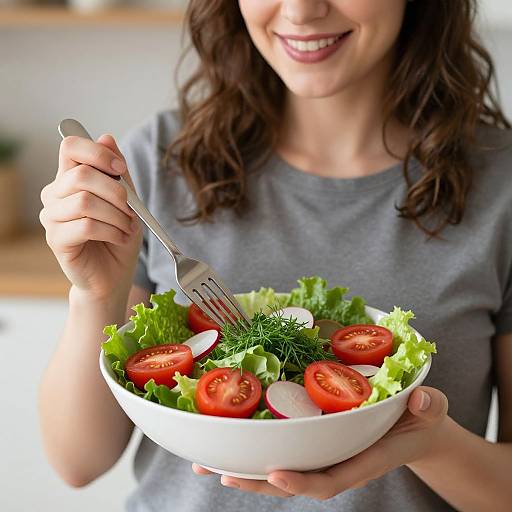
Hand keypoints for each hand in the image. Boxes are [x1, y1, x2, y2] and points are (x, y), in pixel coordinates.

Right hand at [40, 134, 141, 300]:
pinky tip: (120, 238)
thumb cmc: (119, 236)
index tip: (121, 171)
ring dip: (117, 216)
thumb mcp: (127, 201)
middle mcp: (55, 194)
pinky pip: (86, 226)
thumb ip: (118, 173)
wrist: (114, 274)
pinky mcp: (56, 239)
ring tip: (128, 228)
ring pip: (85, 201)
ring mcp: (52, 217)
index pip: (70, 146)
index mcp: (70, 178)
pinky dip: (112, 231)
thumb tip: (107, 137)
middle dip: (116, 192)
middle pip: (81, 175)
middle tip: (132, 210)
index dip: (98, 153)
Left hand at [192, 386, 448, 499]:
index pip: (330, 479)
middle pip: (293, 480)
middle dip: (257, 481)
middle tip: (219, 472)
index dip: (302, 482)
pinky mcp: (314, 443)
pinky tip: (227, 442)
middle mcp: (336, 461)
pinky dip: (253, 449)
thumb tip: (423, 400)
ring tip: (206, 462)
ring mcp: (322, 454)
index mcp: (361, 459)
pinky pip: (282, 450)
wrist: (413, 427)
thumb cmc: (420, 419)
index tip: (274, 473)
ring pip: (280, 469)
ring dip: (244, 467)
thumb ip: (430, 407)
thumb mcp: (430, 410)